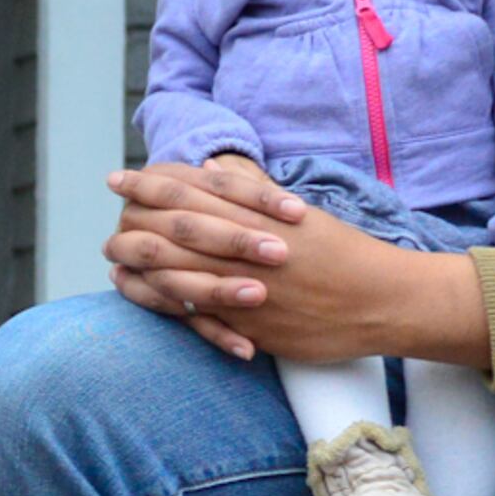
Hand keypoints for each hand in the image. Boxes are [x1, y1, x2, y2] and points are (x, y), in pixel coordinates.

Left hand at [105, 167, 488, 367]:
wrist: (386, 299)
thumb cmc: (345, 253)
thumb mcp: (298, 215)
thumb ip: (251, 196)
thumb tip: (209, 171)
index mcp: (262, 216)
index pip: (194, 193)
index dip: (151, 185)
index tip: (121, 179)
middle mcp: (251, 248)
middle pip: (177, 229)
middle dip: (135, 219)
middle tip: (108, 215)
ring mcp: (250, 288)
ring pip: (181, 272)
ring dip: (141, 263)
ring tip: (112, 253)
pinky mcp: (254, 323)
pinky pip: (201, 315)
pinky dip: (167, 304)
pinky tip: (142, 295)